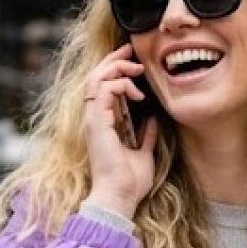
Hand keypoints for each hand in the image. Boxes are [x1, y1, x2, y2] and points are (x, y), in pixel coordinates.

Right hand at [83, 41, 157, 217]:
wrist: (119, 197)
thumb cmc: (129, 182)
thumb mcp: (144, 154)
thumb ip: (146, 137)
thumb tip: (153, 122)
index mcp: (103, 124)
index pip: (102, 87)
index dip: (116, 70)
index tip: (135, 64)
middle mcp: (94, 119)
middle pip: (95, 76)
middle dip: (113, 60)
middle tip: (131, 50)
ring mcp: (92, 120)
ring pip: (95, 78)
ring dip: (116, 68)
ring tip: (136, 68)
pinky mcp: (96, 122)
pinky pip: (102, 90)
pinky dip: (119, 84)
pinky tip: (136, 93)